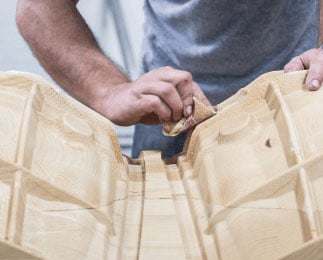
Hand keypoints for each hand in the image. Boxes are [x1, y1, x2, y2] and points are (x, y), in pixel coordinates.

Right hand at [93, 66, 210, 127]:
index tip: (203, 113)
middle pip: (184, 79)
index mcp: (166, 75)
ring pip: (170, 90)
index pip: (190, 81)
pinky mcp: (137, 97)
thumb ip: (183, 105)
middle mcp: (157, 76)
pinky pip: (156, 103)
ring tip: (173, 119)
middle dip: (188, 100)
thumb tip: (209, 110)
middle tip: (185, 115)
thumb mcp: (166, 104)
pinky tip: (162, 121)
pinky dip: (163, 114)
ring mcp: (146, 85)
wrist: (113, 103)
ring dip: (176, 108)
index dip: (200, 98)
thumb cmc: (143, 105)